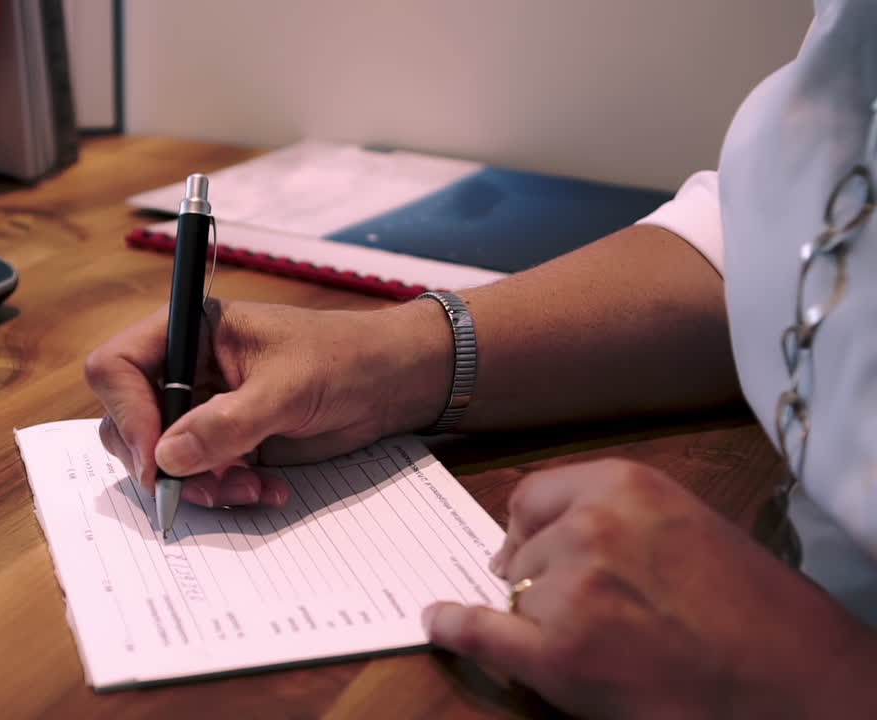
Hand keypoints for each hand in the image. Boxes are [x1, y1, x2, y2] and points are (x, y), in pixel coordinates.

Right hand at [84, 298, 452, 507]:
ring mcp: (201, 406)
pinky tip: (266, 489)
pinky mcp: (224, 440)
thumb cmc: (343, 359)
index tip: (154, 458)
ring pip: (161, 457)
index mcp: (188, 330)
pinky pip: (198, 475)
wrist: (390, 383)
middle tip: (202, 487)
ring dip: (199, 483)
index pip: (117, 367)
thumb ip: (227, 423)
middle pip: (128, 419)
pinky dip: (225, 489)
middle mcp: (184, 367)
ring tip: (250, 489)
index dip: (125, 412)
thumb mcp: (286, 388)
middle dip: (162, 461)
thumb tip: (166, 458)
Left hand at [424, 459, 876, 719]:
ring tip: (605, 640)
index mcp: (624, 484)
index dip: (529, 527)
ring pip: (518, 595)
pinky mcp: (559, 654)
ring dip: (542, 616)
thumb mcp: (684, 523)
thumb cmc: (752, 607)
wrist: (794, 681)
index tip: (526, 545)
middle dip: (539, 577)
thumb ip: (613, 517)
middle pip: (524, 549)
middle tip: (582, 608)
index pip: (534, 496)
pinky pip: (480, 631)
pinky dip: (455, 629)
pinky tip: (438, 623)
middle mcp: (589, 526)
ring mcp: (570, 590)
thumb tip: (535, 537)